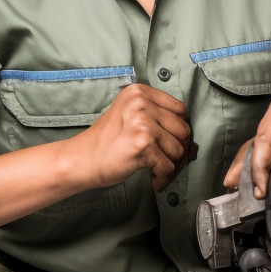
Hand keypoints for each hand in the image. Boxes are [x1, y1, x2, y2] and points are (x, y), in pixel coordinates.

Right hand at [68, 83, 193, 191]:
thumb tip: (188, 136)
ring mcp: (143, 122)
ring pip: (179, 150)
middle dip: (178, 150)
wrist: (81, 160)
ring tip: (156, 169)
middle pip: (183, 130)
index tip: (173, 142)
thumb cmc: (107, 142)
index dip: (180, 129)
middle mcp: (142, 103)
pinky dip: (162, 177)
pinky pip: (168, 166)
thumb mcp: (129, 115)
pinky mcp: (142, 143)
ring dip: (170, 165)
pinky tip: (153, 178)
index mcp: (140, 92)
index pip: (180, 109)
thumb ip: (155, 115)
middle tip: (167, 161)